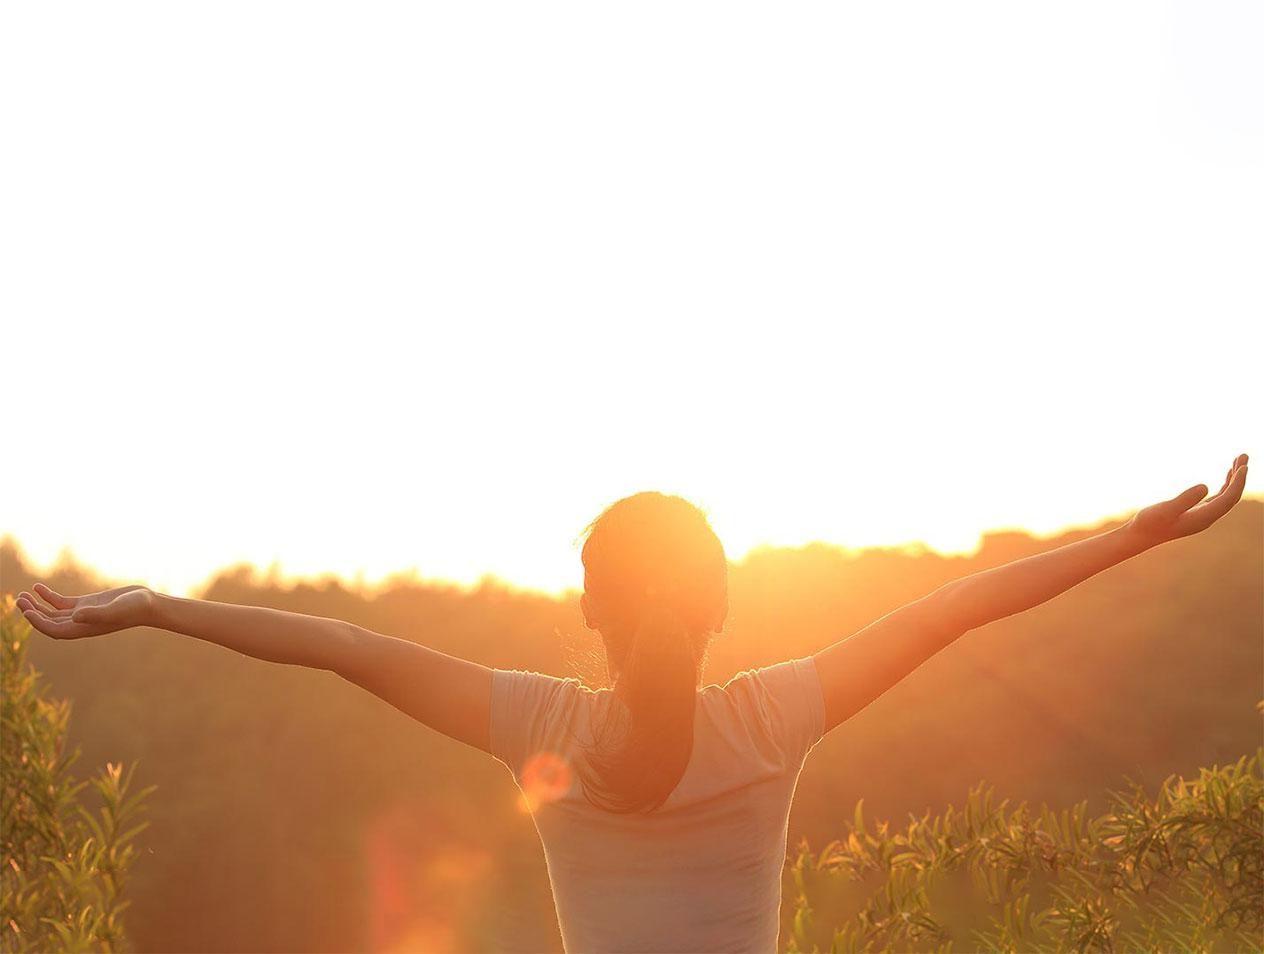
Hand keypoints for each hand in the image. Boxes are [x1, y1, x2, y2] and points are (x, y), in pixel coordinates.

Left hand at [15, 582, 156, 639]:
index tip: (27, 611)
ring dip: (36, 605)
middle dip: (32, 612)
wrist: (148, 603)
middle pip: (48, 622)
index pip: (54, 629)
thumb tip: (75, 616)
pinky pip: (62, 602)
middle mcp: (80, 623)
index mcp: (84, 628)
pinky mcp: (87, 603)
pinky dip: (48, 596)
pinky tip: (37, 587)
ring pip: (52, 612)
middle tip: (18, 600)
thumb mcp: (115, 609)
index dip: (38, 623)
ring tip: (22, 595)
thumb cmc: (134, 608)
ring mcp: (83, 613)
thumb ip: (96, 614)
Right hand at [1127, 454, 1248, 544]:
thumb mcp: (1165, 509)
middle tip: (1245, 455)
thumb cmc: (1150, 522)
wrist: (1140, 535)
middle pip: (1231, 496)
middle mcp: (1207, 517)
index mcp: (1203, 517)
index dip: (1238, 482)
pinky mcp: (1196, 512)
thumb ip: (1185, 499)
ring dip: (1234, 479)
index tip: (1244, 465)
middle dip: (1239, 477)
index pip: (1228, 498)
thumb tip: (1206, 486)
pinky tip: (1228, 475)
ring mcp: (1203, 515)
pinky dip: (1225, 485)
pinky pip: (1218, 497)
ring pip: (1226, 496)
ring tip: (1239, 461)